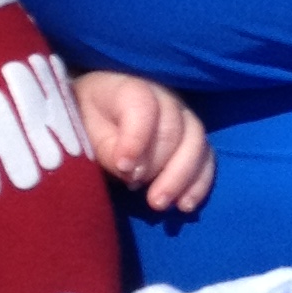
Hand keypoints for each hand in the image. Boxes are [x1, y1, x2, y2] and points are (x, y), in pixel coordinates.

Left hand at [73, 71, 214, 213]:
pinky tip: (184, 205)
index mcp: (129, 87)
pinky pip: (207, 158)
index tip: (123, 167)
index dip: (136, 139)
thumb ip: (106, 148)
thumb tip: (131, 169)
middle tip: (135, 189)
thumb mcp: (84, 132)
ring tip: (159, 203)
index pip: (143, 107)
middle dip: (156, 165)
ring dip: (180, 177)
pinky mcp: (193, 138)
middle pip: (173, 128)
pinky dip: (199, 183)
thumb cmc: (87, 122)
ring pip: (196, 142)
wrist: (97, 115)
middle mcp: (163, 96)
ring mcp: (182, 115)